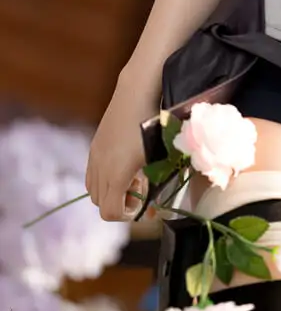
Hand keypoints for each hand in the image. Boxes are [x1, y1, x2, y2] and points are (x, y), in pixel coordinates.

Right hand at [85, 76, 157, 220]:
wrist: (136, 94)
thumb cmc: (155, 125)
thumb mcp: (159, 157)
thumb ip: (156, 182)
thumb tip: (156, 204)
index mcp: (117, 174)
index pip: (110, 211)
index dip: (126, 216)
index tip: (143, 208)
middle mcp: (101, 168)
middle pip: (100, 203)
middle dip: (119, 204)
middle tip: (140, 195)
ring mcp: (94, 157)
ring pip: (93, 190)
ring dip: (110, 192)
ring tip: (131, 180)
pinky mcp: (94, 147)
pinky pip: (92, 175)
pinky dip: (104, 179)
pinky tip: (122, 166)